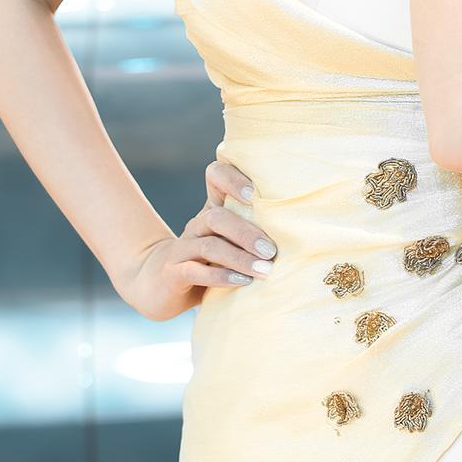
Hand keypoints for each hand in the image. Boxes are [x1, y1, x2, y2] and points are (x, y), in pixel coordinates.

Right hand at [116, 158, 275, 319]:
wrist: (159, 285)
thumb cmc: (208, 262)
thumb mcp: (230, 244)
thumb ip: (255, 234)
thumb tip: (302, 232)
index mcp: (212, 211)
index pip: (216, 177)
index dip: (233, 179)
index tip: (256, 195)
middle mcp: (197, 225)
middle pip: (218, 216)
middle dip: (247, 233)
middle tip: (272, 251)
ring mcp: (183, 248)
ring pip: (210, 245)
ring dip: (240, 258)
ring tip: (264, 270)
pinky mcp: (174, 272)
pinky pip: (196, 270)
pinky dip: (221, 276)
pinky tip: (242, 281)